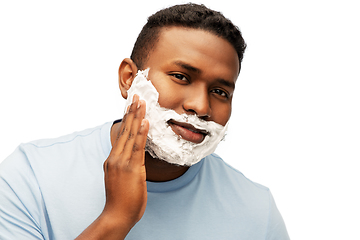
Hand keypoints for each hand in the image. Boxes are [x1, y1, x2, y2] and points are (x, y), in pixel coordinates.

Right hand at [75, 95, 148, 239]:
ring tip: (140, 102)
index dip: (126, 119)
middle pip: (124, 130)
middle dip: (131, 112)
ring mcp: (122, 162)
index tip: (131, 106)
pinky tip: (145, 121)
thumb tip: (133, 158)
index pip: (120, 134)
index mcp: (112, 159)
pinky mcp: (131, 168)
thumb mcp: (120, 179)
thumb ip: (125, 166)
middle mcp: (115, 157)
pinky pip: (137, 147)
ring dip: (136, 117)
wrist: (116, 216)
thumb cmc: (120, 200)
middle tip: (136, 96)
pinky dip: (141, 133)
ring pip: (130, 135)